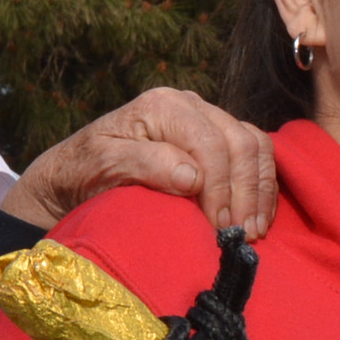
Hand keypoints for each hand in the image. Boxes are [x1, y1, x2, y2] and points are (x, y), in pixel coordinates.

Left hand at [4, 89, 276, 235]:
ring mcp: (209, 118)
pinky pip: (259, 155)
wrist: (75, 173)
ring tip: (252, 231)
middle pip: (240, 143)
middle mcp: (191, 105)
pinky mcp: (221, 137)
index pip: (210, 143)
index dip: (220, 187)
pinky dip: (264, 188)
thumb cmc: (83, 171)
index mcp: (163, 105)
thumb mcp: (101, 165)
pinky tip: (257, 216)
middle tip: (240, 234)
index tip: (218, 227)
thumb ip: (144, 164)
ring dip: (260, 192)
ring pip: (257, 147)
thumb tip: (193, 178)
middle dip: (245, 193)